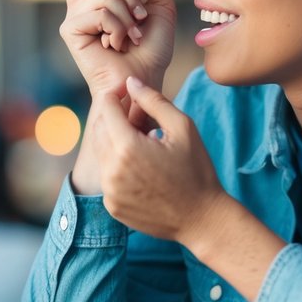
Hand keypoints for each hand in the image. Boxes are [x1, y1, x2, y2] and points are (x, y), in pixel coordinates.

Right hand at [60, 0, 175, 98]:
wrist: (145, 77)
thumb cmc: (151, 47)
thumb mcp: (162, 4)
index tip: (142, 8)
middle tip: (138, 21)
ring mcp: (76, 13)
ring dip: (126, 19)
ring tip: (129, 37)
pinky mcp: (70, 29)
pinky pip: (100, 14)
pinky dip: (116, 30)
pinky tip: (114, 45)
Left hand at [92, 76, 229, 249]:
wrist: (202, 219)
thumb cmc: (197, 171)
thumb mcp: (183, 128)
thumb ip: (154, 101)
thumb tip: (131, 82)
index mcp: (127, 147)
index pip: (106, 109)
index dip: (115, 97)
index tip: (127, 95)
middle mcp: (111, 170)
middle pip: (99, 129)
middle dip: (114, 119)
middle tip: (138, 120)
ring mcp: (109, 191)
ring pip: (100, 153)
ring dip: (115, 142)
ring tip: (143, 145)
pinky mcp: (111, 205)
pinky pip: (106, 176)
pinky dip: (117, 166)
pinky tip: (142, 169)